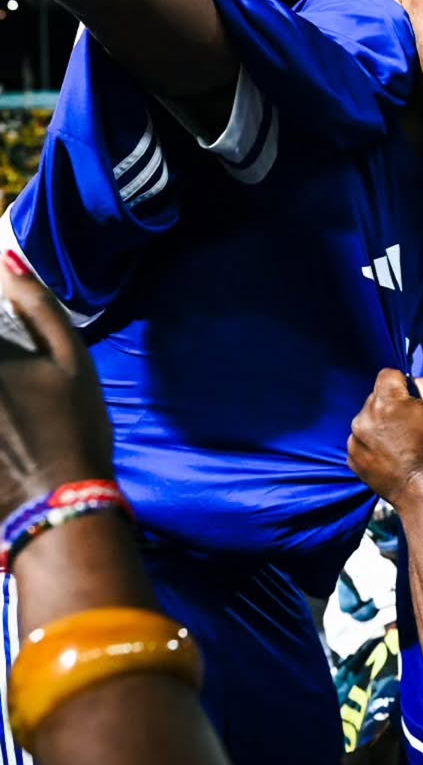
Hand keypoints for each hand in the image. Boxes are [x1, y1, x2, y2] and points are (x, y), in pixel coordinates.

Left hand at [0, 255, 113, 521]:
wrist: (56, 504)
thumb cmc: (73, 425)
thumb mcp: (71, 358)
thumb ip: (36, 304)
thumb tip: (5, 259)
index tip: (18, 348)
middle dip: (3, 354)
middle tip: (25, 383)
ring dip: (2, 390)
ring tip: (16, 404)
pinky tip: (6, 422)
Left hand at [347, 370, 422, 509]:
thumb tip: (416, 379)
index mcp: (387, 401)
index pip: (387, 374)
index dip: (402, 382)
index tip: (411, 397)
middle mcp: (365, 416)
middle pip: (376, 396)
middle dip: (391, 403)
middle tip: (409, 423)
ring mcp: (355, 438)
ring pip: (368, 417)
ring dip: (380, 423)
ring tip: (400, 442)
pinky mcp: (352, 456)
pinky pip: (361, 438)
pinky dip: (372, 442)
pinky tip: (390, 453)